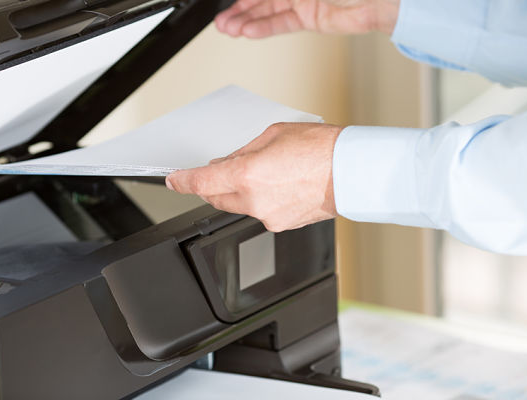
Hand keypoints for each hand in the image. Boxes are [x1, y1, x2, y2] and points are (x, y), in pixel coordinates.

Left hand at [165, 123, 341, 231]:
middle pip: (216, 198)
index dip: (183, 182)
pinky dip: (259, 200)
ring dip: (239, 191)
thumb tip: (227, 163)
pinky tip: (276, 184)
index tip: (174, 180)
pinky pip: (259, 212)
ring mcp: (268, 216)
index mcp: (247, 175)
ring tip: (262, 172)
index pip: (202, 183)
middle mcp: (254, 201)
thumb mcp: (272, 135)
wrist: (351, 171)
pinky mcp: (282, 224)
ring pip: (238, 206)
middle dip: (212, 184)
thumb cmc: (320, 148)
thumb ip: (243, 152)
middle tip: (219, 169)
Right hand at [214, 0, 399, 37]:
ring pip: (268, 11)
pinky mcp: (312, 18)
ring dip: (247, 21)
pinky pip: (282, 23)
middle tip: (222, 21)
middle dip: (240, 9)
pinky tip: (248, 32)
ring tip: (228, 30)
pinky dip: (264, 28)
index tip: (229, 3)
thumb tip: (264, 1)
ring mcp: (304, 0)